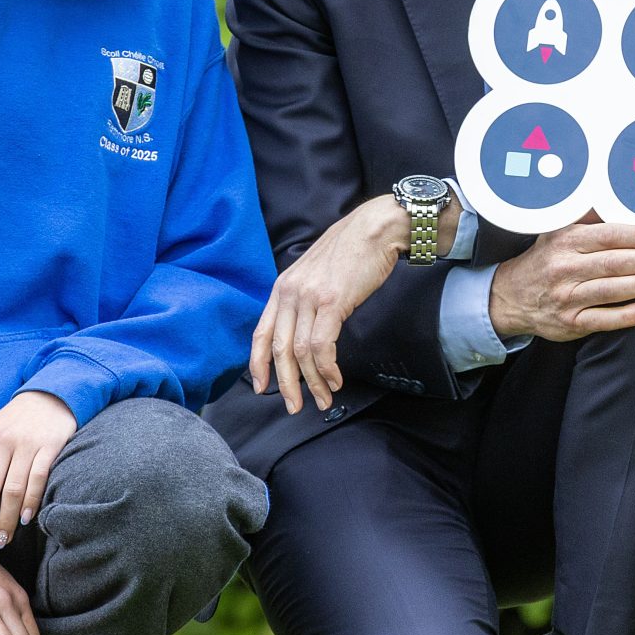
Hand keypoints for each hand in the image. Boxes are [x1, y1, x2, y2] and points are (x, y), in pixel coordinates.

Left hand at [0, 390, 75, 553]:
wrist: (51, 395)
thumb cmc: (16, 423)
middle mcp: (1, 443)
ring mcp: (26, 444)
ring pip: (11, 490)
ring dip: (5, 520)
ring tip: (2, 541)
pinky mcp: (50, 445)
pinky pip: (38, 479)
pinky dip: (30, 502)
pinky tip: (26, 519)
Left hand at [252, 195, 410, 413]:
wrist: (376, 228)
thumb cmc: (353, 249)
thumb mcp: (317, 272)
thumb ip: (306, 297)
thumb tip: (307, 326)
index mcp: (283, 286)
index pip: (261, 332)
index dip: (259, 364)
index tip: (262, 387)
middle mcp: (290, 292)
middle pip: (278, 349)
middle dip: (286, 384)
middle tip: (295, 406)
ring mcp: (309, 297)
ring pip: (301, 352)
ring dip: (313, 382)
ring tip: (324, 397)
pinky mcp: (332, 302)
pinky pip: (322, 346)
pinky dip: (327, 368)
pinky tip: (335, 379)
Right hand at [489, 221, 634, 342]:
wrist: (510, 297)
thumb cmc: (545, 259)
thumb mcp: (557, 231)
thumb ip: (588, 219)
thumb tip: (619, 197)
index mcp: (566, 241)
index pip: (608, 236)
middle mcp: (565, 268)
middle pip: (614, 263)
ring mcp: (566, 297)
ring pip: (611, 290)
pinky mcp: (570, 323)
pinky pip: (603, 319)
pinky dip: (627, 316)